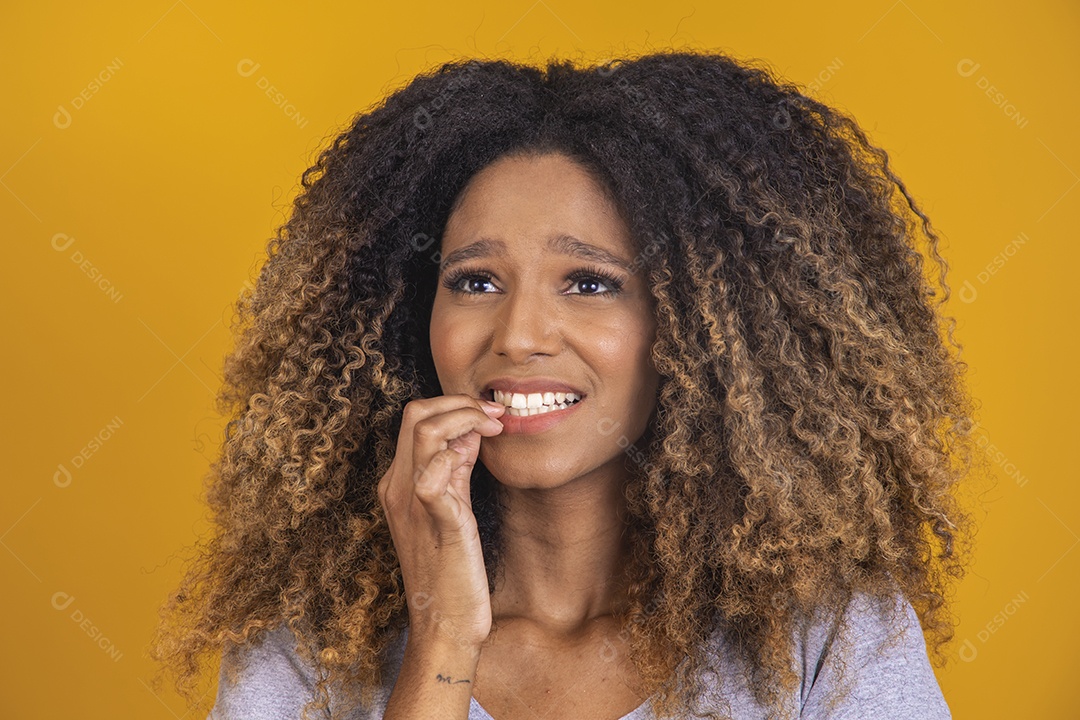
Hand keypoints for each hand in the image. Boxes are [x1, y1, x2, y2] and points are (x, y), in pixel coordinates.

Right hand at [377, 394, 505, 651]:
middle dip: (460, 402)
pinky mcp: (437, 524)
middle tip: (495, 413)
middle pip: (415, 414)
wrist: (444, 624)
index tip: (487, 414)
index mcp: (399, 483)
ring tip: (494, 427)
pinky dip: (452, 457)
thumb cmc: (451, 568)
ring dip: (465, 417)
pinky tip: (474, 457)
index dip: (453, 405)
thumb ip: (455, 468)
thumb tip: (470, 430)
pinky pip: (432, 478)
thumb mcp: (451, 507)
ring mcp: (413, 505)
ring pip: (424, 432)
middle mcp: (398, 489)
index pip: (415, 418)